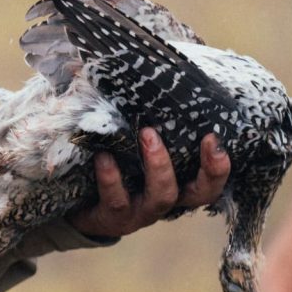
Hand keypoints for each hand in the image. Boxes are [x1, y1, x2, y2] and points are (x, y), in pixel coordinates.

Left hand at [70, 128, 229, 237]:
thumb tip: (151, 72)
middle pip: (197, 195)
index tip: (214, 137)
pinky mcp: (110, 218)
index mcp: (176, 187)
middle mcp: (163, 203)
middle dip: (204, 168)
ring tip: (145, 134)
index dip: (219, 167)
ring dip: (157, 166)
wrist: (73, 208)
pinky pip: (115, 200)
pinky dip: (111, 177)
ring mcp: (138, 214)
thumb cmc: (114, 170)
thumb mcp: (134, 150)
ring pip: (159, 198)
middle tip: (205, 136)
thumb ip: (149, 124)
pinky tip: (104, 155)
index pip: (209, 183)